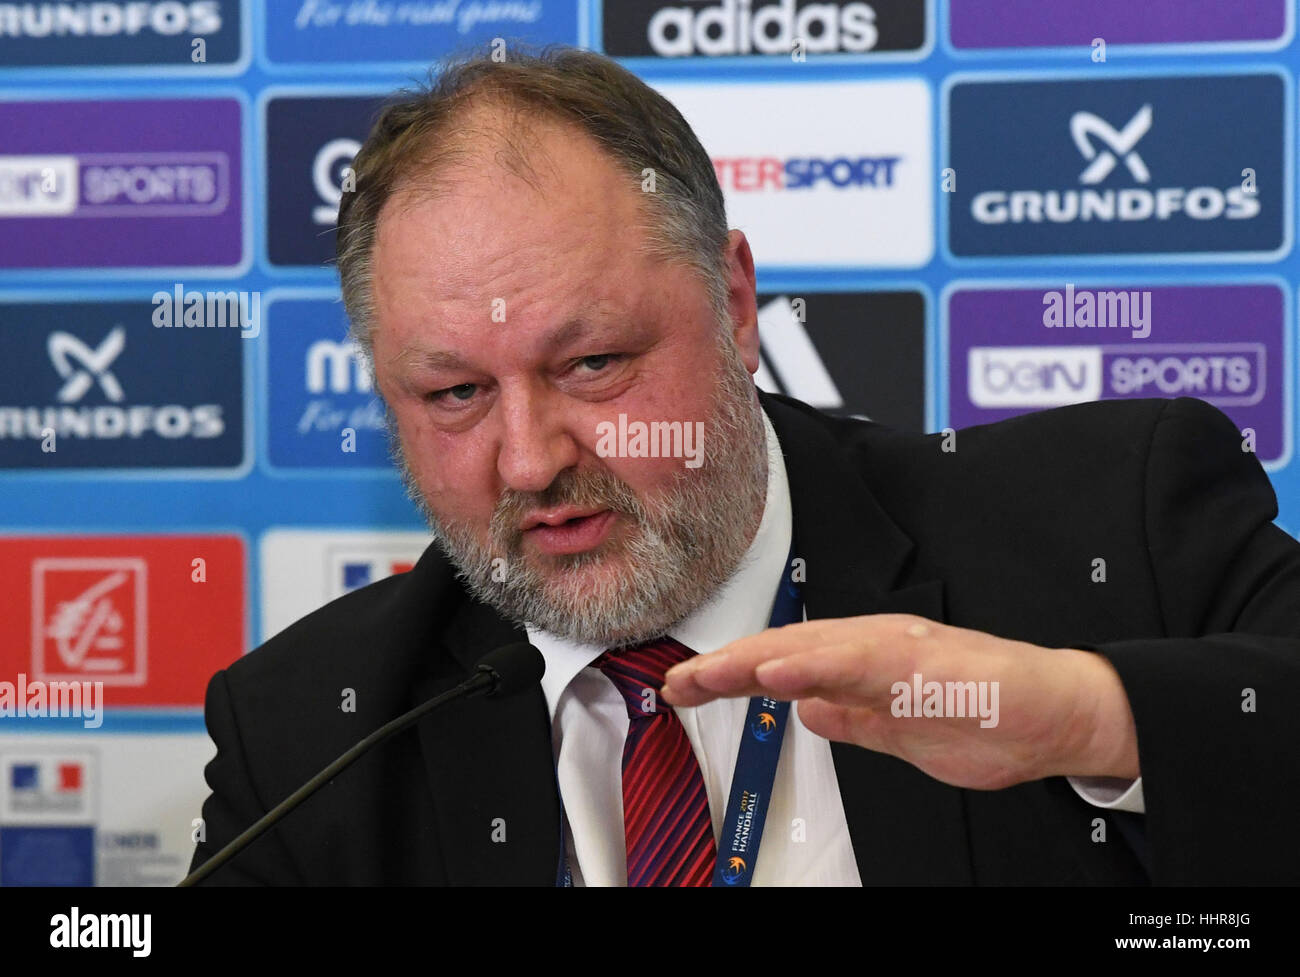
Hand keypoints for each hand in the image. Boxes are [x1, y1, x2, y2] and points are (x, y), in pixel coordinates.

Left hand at [659, 614, 1139, 790]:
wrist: (1060, 711)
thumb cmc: (988, 716)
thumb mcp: (898, 730)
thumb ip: (852, 718)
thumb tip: (806, 712)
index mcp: (865, 663)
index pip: (785, 665)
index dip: (732, 674)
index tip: (686, 688)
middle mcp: (874, 646)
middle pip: (786, 648)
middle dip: (727, 665)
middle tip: (678, 681)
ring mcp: (900, 650)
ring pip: (814, 647)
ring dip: (758, 659)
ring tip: (711, 673)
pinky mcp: (928, 662)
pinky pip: (863, 663)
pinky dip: (817, 664)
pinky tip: (782, 671)